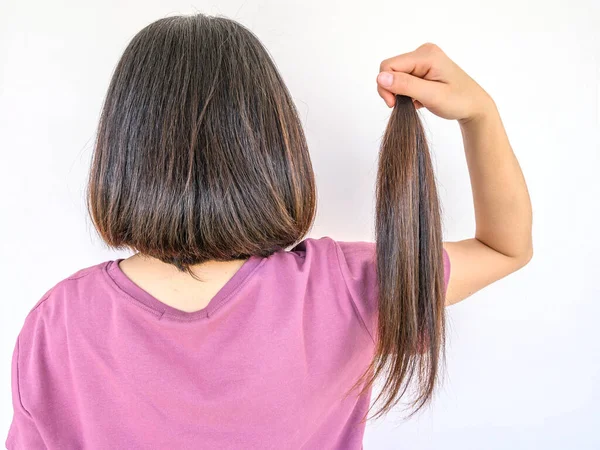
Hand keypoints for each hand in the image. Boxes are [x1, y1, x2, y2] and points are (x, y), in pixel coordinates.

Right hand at [376, 43, 493, 122]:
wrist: (474, 107)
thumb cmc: (459, 101)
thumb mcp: (432, 95)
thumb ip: (405, 85)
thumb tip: (380, 77)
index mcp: (426, 55)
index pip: (389, 65)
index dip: (386, 86)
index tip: (394, 105)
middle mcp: (423, 52)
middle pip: (390, 69)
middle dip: (392, 90)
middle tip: (404, 106)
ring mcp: (423, 60)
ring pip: (395, 75)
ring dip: (400, 92)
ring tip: (415, 102)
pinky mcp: (422, 69)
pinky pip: (403, 79)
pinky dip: (406, 92)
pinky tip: (418, 100)